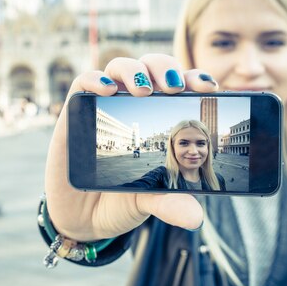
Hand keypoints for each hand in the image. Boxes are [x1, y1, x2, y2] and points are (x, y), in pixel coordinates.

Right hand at [44, 54, 218, 240]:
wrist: (83, 217)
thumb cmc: (121, 200)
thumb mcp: (150, 201)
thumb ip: (171, 203)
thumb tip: (195, 218)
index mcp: (159, 118)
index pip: (180, 87)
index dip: (194, 79)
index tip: (209, 87)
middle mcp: (133, 105)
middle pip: (151, 68)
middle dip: (166, 69)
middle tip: (175, 87)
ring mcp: (105, 105)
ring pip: (120, 67)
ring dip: (135, 71)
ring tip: (144, 89)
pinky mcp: (77, 112)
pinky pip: (84, 82)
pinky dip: (96, 79)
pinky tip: (108, 89)